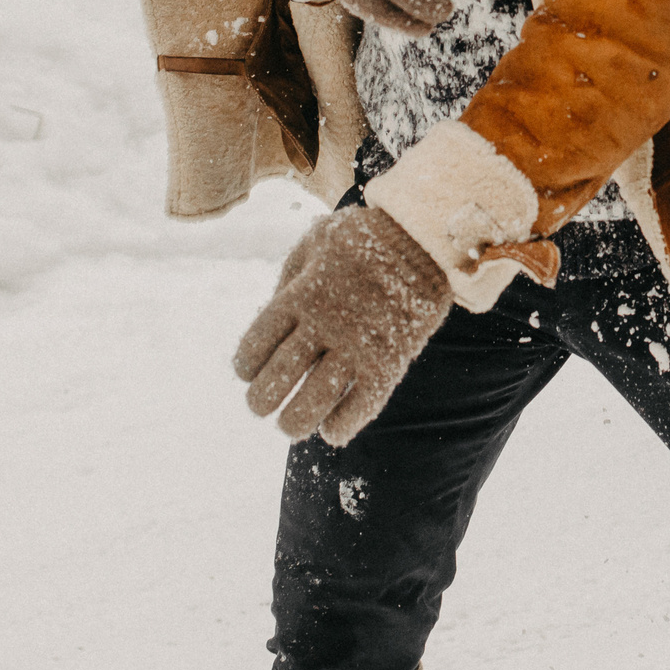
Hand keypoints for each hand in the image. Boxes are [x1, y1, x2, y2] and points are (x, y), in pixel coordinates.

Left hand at [234, 206, 453, 444]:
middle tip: (262, 407)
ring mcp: (357, 345)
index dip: (245, 366)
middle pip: (277, 379)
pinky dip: (342, 426)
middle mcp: (324, 324)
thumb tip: (273, 313)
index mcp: (300, 294)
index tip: (248, 373)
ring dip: (295, 423)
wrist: (424, 238)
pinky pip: (360, 406)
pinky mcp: (389, 361)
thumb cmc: (366, 236)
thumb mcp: (317, 240)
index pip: (255, 345)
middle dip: (261, 402)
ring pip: (314, 401)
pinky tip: (332, 432)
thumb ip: (290, 276)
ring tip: (291, 427)